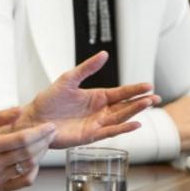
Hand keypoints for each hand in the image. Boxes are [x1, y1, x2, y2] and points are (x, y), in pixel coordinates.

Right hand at [0, 108, 56, 190]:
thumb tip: (19, 110)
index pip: (20, 140)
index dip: (39, 132)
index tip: (49, 126)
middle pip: (27, 153)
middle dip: (44, 141)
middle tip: (51, 133)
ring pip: (28, 166)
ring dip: (41, 154)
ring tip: (44, 143)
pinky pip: (24, 181)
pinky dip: (34, 171)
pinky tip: (35, 160)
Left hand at [17, 51, 158, 147]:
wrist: (34, 118)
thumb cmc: (48, 99)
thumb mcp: (68, 79)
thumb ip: (87, 68)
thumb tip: (104, 54)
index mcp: (96, 97)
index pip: (120, 93)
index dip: (134, 90)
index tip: (149, 85)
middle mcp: (99, 111)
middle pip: (124, 106)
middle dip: (140, 102)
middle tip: (155, 97)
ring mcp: (96, 124)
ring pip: (120, 118)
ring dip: (134, 112)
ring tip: (147, 105)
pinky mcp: (90, 136)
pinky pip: (110, 132)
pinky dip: (123, 129)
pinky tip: (135, 124)